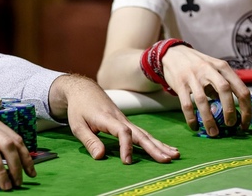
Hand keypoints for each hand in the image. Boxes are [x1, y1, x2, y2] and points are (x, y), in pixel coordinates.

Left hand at [49, 74, 180, 163]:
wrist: (83, 90)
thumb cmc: (78, 108)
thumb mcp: (77, 125)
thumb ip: (89, 140)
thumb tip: (100, 157)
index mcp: (107, 119)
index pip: (122, 132)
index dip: (126, 147)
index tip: (126, 162)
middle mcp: (120, 119)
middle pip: (140, 133)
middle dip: (154, 147)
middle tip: (167, 159)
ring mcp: (125, 120)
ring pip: (144, 133)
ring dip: (159, 144)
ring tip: (174, 155)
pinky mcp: (126, 122)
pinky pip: (142, 132)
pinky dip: (155, 141)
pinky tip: (166, 148)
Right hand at [162, 45, 250, 135]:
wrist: (172, 53)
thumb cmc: (197, 64)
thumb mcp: (214, 69)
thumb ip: (222, 85)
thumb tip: (230, 110)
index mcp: (222, 67)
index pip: (241, 89)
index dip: (246, 109)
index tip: (244, 123)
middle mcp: (208, 69)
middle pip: (224, 90)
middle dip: (229, 111)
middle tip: (230, 125)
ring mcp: (192, 76)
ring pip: (203, 100)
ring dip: (209, 119)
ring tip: (213, 132)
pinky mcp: (179, 83)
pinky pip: (186, 104)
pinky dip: (191, 118)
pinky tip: (194, 126)